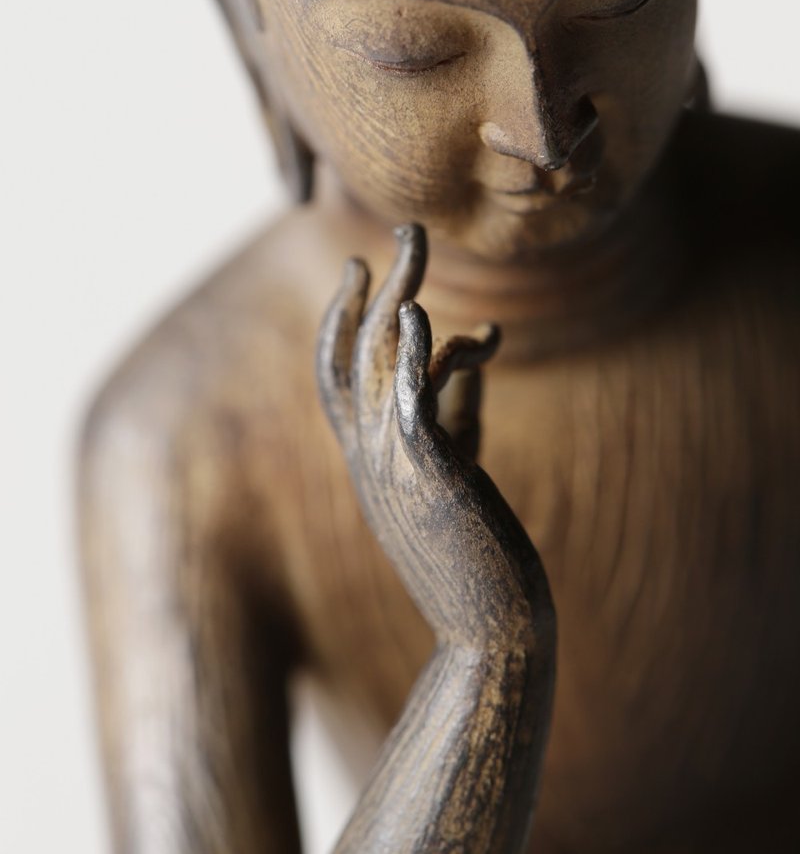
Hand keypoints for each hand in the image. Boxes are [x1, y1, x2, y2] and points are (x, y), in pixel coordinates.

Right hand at [317, 224, 552, 651]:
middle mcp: (367, 454)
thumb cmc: (477, 551)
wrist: (490, 628)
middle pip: (355, 351)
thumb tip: (476, 340)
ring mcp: (392, 464)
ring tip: (416, 240)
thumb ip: (460, 405)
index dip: (344, 316)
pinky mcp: (431, 476)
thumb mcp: (458, 465)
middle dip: (378, 286)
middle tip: (404, 229)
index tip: (361, 267)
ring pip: (379, 363)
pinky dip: (416, 355)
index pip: (337, 374)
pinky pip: (412, 403)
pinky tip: (428, 315)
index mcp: (366, 455)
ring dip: (399, 294)